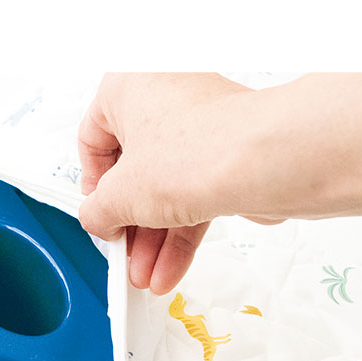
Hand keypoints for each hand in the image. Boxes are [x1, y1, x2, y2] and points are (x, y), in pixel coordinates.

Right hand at [78, 73, 361, 296]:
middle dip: (129, 226)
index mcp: (128, 86)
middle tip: (125, 256)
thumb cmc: (194, 153)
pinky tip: (171, 267)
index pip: (92, 139)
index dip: (92, 186)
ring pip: (165, 188)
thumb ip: (96, 212)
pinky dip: (181, 230)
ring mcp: (201, 125)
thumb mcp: (119, 196)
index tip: (98, 216)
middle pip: (133, 172)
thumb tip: (96, 220)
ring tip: (147, 275)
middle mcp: (165, 97)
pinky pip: (194, 194)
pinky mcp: (228, 153)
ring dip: (154, 239)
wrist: (269, 160)